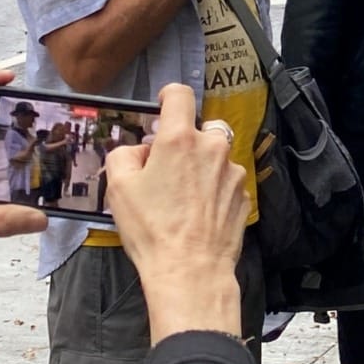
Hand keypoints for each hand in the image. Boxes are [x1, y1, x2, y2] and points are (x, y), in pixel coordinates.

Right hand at [105, 83, 247, 343]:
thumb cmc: (151, 228)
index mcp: (180, 139)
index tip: (163, 106)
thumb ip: (125, 155)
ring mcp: (233, 171)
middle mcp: (213, 148)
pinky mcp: (244, 193)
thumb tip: (141, 150)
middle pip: (199, 129)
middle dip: (183, 142)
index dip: (169, 97)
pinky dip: (213, 189)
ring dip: (200, 168)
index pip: (180, 95)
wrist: (190, 268)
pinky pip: (225, 180)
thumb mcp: (119, 187)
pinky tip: (197, 213)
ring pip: (214, 157)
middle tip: (165, 169)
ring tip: (180, 199)